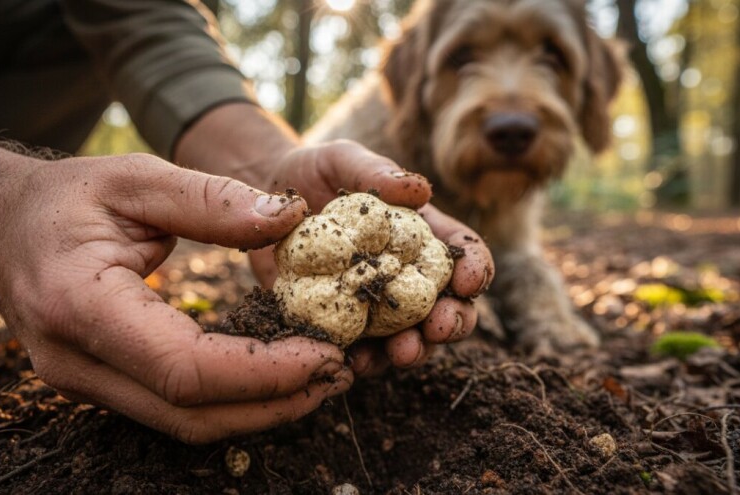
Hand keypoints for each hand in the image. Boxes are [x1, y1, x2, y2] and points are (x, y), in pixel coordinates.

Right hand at [0, 138, 351, 443]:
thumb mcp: (135, 178)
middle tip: (338, 371)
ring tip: (319, 377)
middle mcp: (76, 362)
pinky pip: (173, 410)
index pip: (185, 368)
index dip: (264, 372)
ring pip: (185, 424)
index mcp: (80, 305)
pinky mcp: (99, 385)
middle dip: (275, 403)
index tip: (326, 353)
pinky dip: (231, 401)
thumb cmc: (63, 198)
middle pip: (191, 414)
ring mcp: (83, 384)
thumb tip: (292, 218)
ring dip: (260, 410)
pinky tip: (273, 375)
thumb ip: (211, 199)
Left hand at [250, 141, 494, 375]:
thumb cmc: (316, 173)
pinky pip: (361, 351)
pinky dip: (365, 361)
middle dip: (453, 320)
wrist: (264, 200)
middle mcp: (407, 275)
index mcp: (421, 234)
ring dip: (414, 349)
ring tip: (403, 352)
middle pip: (448, 305)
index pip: (462, 253)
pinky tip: (356, 363)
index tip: (469, 281)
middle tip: (441, 326)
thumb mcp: (345, 161)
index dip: (475, 268)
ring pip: (411, 337)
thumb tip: (421, 190)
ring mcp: (377, 306)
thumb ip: (377, 172)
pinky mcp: (343, 325)